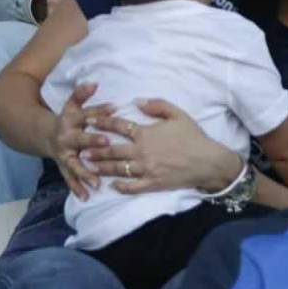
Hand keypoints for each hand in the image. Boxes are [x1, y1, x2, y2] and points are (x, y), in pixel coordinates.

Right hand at [46, 83, 114, 201]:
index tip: (114, 107)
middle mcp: (66, 138)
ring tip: (97, 181)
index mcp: (71, 120)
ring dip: (85, 172)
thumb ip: (82, 94)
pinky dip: (77, 188)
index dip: (99, 110)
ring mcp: (64, 155)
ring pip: (75, 164)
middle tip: (107, 143)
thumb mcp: (72, 105)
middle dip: (93, 141)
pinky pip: (70, 179)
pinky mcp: (64, 168)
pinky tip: (87, 196)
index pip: (86, 114)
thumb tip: (94, 83)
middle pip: (80, 140)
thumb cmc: (69, 120)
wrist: (48, 136)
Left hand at [81, 99, 239, 195]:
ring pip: (118, 169)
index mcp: (146, 133)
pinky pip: (132, 187)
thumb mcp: (177, 114)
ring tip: (87, 165)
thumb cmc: (193, 136)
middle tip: (80, 147)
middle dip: (94, 148)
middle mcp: (142, 152)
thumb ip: (156, 105)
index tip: (89, 120)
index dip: (103, 122)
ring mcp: (146, 170)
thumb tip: (136, 102)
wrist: (208, 162)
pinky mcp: (152, 184)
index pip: (119, 126)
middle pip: (112, 150)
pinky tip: (112, 185)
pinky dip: (121, 186)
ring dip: (101, 166)